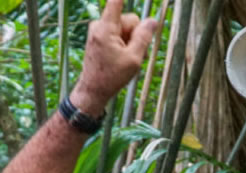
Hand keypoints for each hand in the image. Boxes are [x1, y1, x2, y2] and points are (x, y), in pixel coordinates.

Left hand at [69, 0, 159, 116]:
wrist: (92, 91)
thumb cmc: (111, 77)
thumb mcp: (133, 59)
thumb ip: (144, 37)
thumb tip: (153, 20)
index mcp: (106, 28)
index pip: (116, 0)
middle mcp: (99, 25)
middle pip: (129, 19)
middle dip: (134, 34)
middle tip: (130, 55)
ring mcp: (98, 31)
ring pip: (124, 28)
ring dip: (129, 41)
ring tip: (123, 60)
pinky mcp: (98, 36)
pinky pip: (117, 34)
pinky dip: (122, 44)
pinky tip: (119, 59)